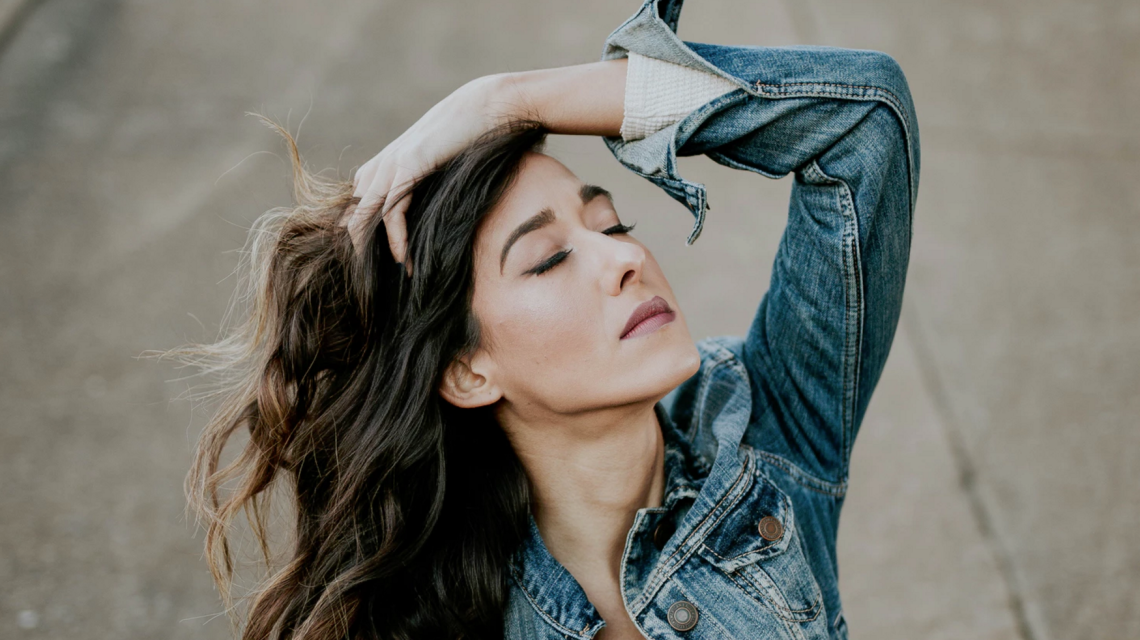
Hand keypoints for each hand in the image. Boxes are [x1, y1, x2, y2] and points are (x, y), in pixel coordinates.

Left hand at [347, 74, 519, 274]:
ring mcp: (390, 165)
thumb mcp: (435, 170)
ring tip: (381, 280)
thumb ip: (420, 190)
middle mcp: (378, 167)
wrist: (486, 106)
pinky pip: (392, 211)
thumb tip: (423, 222)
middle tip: (368, 284)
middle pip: (350, 218)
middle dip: (356, 253)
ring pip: (363, 217)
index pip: (352, 212)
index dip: (356, 242)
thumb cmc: (467, 141)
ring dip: (371, 253)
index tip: (369, 272)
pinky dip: (395, 239)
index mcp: (380, 168)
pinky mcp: (408, 166)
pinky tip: (403, 259)